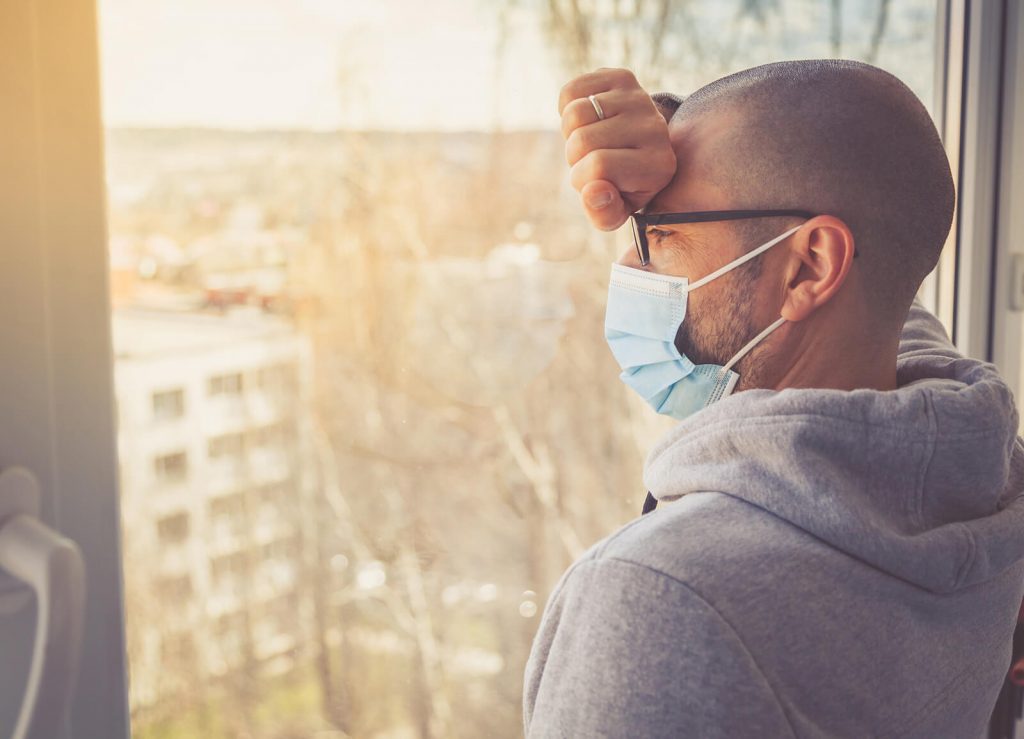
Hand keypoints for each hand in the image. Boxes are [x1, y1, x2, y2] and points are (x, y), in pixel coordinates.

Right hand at [558, 68, 676, 230]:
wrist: (637, 148)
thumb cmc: (621, 185)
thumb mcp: (614, 209)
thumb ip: (603, 213)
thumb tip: (593, 191)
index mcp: (658, 167)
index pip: (598, 166)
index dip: (582, 178)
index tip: (594, 182)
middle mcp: (655, 129)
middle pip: (582, 139)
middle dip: (574, 157)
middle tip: (589, 160)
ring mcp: (640, 100)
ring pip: (575, 114)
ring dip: (569, 133)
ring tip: (588, 140)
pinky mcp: (623, 78)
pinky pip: (571, 90)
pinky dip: (566, 108)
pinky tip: (586, 120)